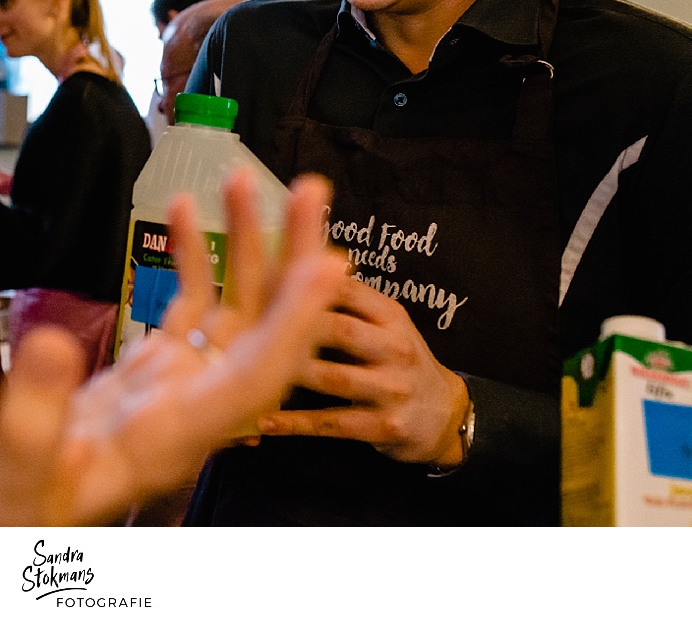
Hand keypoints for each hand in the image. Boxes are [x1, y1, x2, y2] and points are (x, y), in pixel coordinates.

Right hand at [0, 170, 348, 525]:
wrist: (19, 519)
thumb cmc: (22, 509)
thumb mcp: (21, 471)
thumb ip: (35, 412)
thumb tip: (52, 344)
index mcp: (178, 434)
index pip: (255, 375)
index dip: (295, 322)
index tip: (326, 268)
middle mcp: (196, 406)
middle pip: (265, 331)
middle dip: (291, 262)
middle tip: (312, 194)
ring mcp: (181, 384)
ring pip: (234, 310)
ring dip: (246, 245)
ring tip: (246, 180)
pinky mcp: (157, 369)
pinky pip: (189, 306)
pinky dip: (192, 258)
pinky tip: (182, 209)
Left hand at [254, 277, 470, 467]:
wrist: (444, 416)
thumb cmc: (398, 361)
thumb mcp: (386, 324)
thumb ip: (349, 301)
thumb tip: (296, 264)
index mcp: (391, 316)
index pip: (346, 290)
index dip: (303, 283)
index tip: (261, 280)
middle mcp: (395, 348)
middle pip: (338, 331)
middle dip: (293, 326)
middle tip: (247, 326)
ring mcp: (392, 390)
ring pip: (332, 378)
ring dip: (288, 375)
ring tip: (246, 372)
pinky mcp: (383, 427)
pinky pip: (331, 424)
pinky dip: (294, 423)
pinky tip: (263, 420)